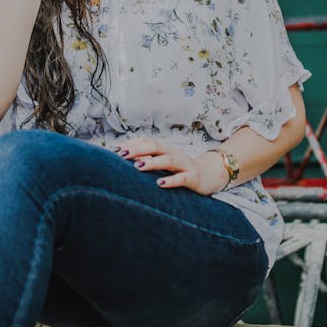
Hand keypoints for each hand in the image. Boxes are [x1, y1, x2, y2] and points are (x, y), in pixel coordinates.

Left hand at [112, 137, 229, 195]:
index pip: (146, 142)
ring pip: (168, 160)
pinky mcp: (194, 177)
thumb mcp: (164, 163)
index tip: (115, 151)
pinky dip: (172, 180)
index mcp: (165, 149)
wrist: (211, 176)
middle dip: (137, 150)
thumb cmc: (181, 170)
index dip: (131, 144)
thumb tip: (123, 160)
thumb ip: (147, 160)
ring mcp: (185, 164)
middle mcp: (174, 153)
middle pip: (155, 147)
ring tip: (137, 167)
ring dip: (152, 162)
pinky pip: (183, 178)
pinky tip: (160, 184)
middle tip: (121, 155)